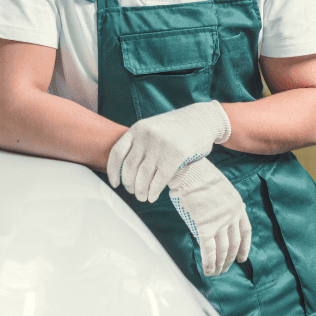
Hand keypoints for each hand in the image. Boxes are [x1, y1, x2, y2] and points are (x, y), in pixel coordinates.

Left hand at [107, 100, 230, 202]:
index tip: (115, 183)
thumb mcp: (153, 127)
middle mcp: (147, 136)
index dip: (113, 172)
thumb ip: (139, 142)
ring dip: (141, 191)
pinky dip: (154, 191)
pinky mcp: (176, 155)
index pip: (117, 153)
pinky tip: (153, 196)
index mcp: (138, 128)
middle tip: (133, 191)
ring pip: (143, 177)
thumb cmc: (176, 128)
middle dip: (129, 184)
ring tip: (142, 197)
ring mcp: (161, 145)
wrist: (202, 119)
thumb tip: (123, 167)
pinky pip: (159, 180)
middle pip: (129, 168)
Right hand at [167, 159, 250, 276]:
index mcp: (237, 205)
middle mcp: (232, 215)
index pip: (246, 231)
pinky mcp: (205, 226)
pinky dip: (209, 263)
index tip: (243, 259)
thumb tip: (216, 222)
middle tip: (227, 268)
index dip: (245, 247)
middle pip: (234, 243)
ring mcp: (220, 222)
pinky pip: (209, 250)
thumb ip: (222, 206)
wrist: (191, 170)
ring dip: (220, 264)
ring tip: (217, 273)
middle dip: (231, 259)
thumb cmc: (201, 176)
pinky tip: (208, 271)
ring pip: (223, 250)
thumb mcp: (220, 189)